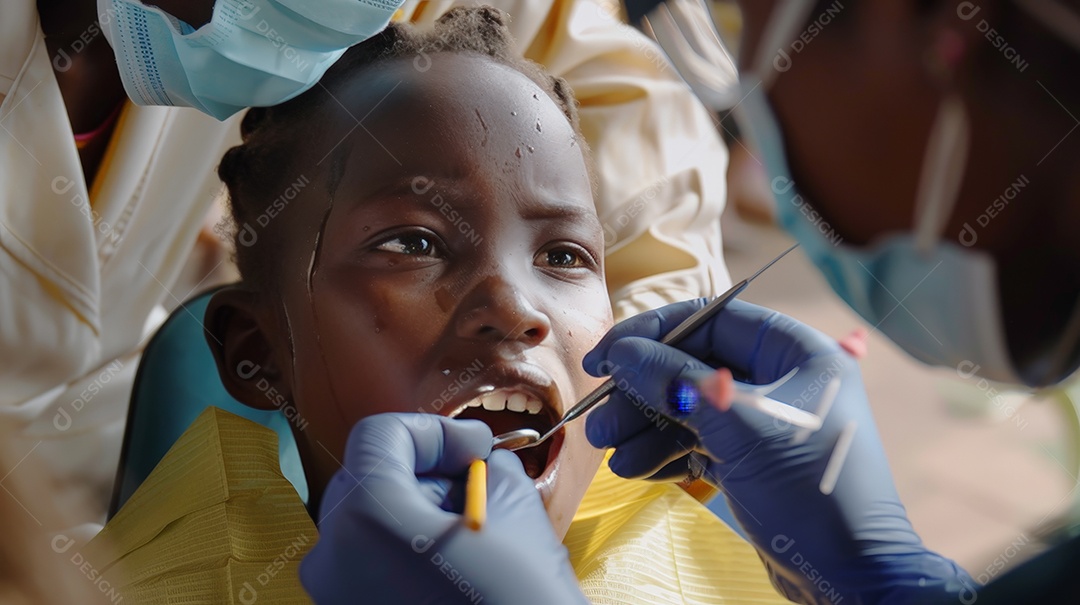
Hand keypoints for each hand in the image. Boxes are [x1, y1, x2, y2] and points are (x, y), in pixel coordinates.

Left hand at [300, 413, 586, 604]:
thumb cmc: (519, 596)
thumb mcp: (512, 506)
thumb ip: (483, 466)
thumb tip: (474, 462)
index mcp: (365, 516)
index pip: (381, 436)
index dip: (436, 431)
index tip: (478, 450)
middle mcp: (332, 556)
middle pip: (369, 477)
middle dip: (426, 471)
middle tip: (478, 480)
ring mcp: (335, 595)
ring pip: (368, 523)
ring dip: (417, 510)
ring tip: (471, 529)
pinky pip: (367, 564)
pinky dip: (405, 550)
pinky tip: (453, 564)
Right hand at [584, 299, 974, 603]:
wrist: (849, 576)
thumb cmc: (808, 488)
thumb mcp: (737, 427)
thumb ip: (675, 382)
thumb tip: (621, 354)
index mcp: (795, 351)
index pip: (710, 318)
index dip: (651, 333)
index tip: (605, 355)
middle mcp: (782, 378)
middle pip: (693, 366)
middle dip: (643, 393)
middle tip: (600, 418)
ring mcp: (766, 421)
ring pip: (691, 408)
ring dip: (647, 428)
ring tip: (611, 453)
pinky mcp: (754, 460)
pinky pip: (700, 442)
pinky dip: (668, 453)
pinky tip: (637, 468)